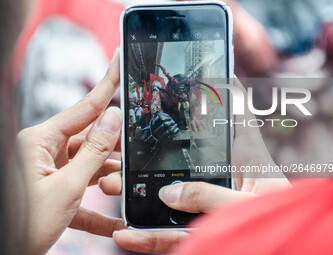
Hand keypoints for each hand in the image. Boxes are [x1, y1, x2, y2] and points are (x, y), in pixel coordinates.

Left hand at [15, 48, 125, 253]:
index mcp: (41, 140)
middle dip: (113, 151)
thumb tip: (113, 119)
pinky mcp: (57, 190)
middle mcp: (46, 151)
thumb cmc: (24, 225)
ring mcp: (52, 171)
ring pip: (90, 165)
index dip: (107, 83)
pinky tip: (114, 221)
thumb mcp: (66, 186)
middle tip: (133, 153)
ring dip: (107, 180)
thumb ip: (94, 151)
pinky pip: (83, 194)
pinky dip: (98, 209)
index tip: (119, 62)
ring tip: (119, 190)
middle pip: (91, 139)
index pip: (84, 107)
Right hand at [100, 78, 289, 253]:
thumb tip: (169, 193)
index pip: (239, 121)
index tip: (213, 73)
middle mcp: (227, 182)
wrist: (284, 254)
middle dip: (156, 152)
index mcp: (248, 166)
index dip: (231, 94)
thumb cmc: (277, 228)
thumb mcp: (246, 208)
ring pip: (170, 197)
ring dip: (139, 194)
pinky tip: (127, 234)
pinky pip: (170, 235)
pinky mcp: (199, 234)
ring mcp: (209, 208)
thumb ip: (210, 198)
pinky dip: (149, 236)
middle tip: (131, 145)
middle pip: (188, 158)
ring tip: (113, 184)